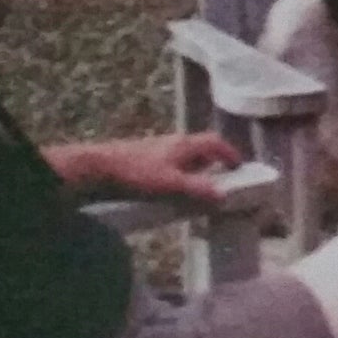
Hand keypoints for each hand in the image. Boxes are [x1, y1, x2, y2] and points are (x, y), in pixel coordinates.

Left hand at [75, 133, 239, 202]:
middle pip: (201, 147)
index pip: (216, 142)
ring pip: (184, 155)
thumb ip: (198, 189)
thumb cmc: (137, 173)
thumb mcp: (171, 184)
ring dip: (194, 168)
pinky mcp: (143, 157)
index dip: (230, 153)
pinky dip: (178, 172)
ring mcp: (157, 148)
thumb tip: (224, 195)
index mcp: (185, 144)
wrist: (98, 167)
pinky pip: (169, 162)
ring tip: (196, 187)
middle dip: (213, 161)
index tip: (239, 167)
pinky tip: (170, 188)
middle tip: (219, 178)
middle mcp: (173, 142)